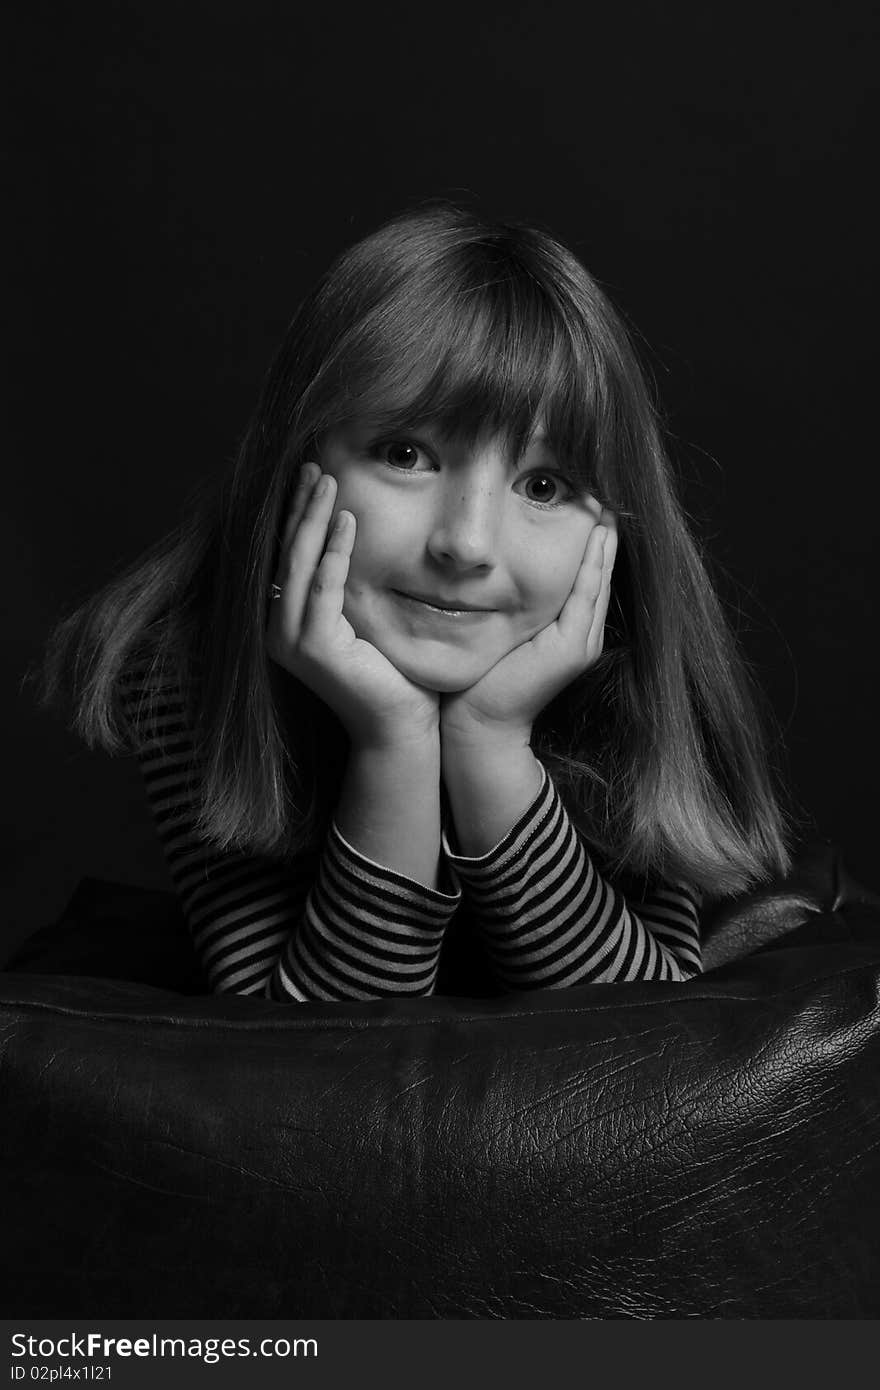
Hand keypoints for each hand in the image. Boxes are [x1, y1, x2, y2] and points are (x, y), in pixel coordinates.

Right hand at [266, 463, 439, 748]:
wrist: (400, 726)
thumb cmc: (391, 674)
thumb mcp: (365, 618)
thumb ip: (350, 584)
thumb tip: (355, 534)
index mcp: (285, 621)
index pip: (285, 556)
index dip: (296, 514)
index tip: (311, 475)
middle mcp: (278, 630)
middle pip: (284, 552)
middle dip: (299, 505)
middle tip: (314, 464)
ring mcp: (292, 641)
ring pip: (298, 563)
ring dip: (313, 517)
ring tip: (327, 479)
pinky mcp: (316, 648)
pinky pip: (324, 587)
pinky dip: (335, 550)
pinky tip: (348, 520)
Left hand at [440, 512, 617, 747]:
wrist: (477, 724)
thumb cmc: (477, 676)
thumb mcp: (497, 624)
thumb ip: (505, 596)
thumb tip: (490, 557)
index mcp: (569, 628)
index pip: (585, 570)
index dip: (588, 534)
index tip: (583, 494)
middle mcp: (583, 633)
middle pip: (600, 568)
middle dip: (602, 528)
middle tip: (603, 485)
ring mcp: (582, 641)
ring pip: (599, 576)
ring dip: (604, 537)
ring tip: (607, 498)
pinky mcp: (572, 647)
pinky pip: (587, 592)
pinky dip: (593, 560)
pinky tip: (597, 530)